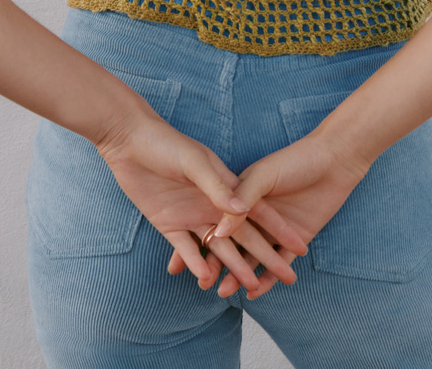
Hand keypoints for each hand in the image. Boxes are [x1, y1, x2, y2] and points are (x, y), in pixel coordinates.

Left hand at [96, 109, 308, 293]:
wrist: (130, 141)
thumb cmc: (167, 144)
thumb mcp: (195, 162)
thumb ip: (217, 186)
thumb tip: (242, 210)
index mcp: (226, 185)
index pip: (259, 213)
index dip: (280, 229)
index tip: (301, 245)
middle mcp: (212, 203)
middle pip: (245, 236)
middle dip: (266, 257)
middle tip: (289, 278)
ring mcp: (191, 215)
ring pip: (218, 248)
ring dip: (233, 267)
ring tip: (249, 290)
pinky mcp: (168, 223)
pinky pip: (186, 249)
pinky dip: (197, 264)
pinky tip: (208, 279)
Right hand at [166, 129, 369, 298]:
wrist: (336, 159)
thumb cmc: (296, 160)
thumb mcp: (264, 175)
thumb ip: (241, 200)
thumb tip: (218, 232)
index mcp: (244, 195)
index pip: (217, 224)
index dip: (200, 242)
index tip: (180, 262)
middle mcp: (258, 214)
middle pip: (233, 244)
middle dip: (217, 264)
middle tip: (203, 284)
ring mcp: (277, 229)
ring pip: (253, 257)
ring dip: (239, 275)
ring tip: (225, 293)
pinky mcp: (296, 240)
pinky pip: (279, 263)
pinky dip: (267, 278)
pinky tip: (256, 292)